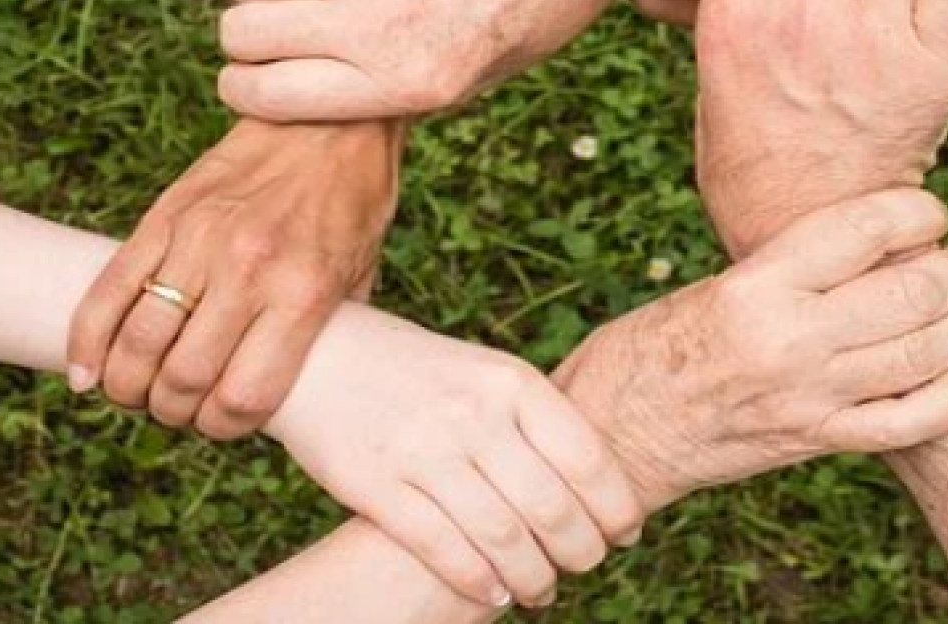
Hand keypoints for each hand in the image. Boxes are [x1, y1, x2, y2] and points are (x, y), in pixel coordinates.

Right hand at [68, 119, 400, 438]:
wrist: (327, 120)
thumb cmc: (352, 203)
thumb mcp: (360, 276)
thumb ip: (327, 334)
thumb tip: (295, 390)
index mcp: (303, 294)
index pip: (243, 396)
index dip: (224, 428)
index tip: (222, 424)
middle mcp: (248, 271)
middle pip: (183, 379)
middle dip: (174, 412)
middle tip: (178, 410)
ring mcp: (200, 241)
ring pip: (138, 343)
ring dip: (128, 386)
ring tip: (136, 393)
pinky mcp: (164, 216)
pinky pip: (108, 291)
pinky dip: (87, 341)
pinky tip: (86, 372)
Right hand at [215, 0, 627, 121]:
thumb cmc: (511, 22)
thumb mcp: (460, 86)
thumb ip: (381, 94)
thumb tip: (294, 93)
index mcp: (401, 84)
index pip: (263, 94)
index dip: (242, 87)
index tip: (250, 77)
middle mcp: (376, 25)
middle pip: (244, 32)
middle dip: (246, 39)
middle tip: (273, 33)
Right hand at [266, 304, 644, 608]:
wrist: (320, 354)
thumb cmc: (422, 373)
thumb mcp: (486, 373)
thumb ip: (535, 420)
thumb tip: (601, 486)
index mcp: (510, 381)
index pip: (587, 459)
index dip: (616, 508)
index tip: (626, 534)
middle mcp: (472, 413)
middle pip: (552, 507)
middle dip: (581, 552)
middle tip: (586, 566)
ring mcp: (422, 449)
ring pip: (502, 537)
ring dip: (534, 578)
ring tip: (543, 591)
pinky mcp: (376, 485)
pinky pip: (442, 548)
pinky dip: (478, 581)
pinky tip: (495, 593)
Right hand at [553, 190, 947, 512]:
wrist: (611, 434)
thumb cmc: (649, 349)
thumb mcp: (711, 286)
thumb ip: (787, 270)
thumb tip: (869, 246)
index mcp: (754, 286)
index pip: (864, 228)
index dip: (918, 209)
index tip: (931, 209)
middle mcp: (788, 340)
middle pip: (912, 292)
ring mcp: (808, 397)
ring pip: (925, 354)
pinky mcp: (815, 441)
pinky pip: (909, 422)